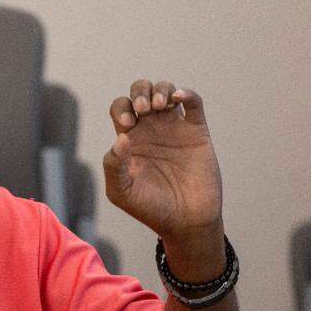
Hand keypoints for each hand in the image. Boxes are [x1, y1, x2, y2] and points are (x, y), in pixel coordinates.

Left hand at [103, 80, 223, 245]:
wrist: (185, 221)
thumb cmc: (149, 208)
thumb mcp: (122, 191)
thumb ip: (113, 165)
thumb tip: (120, 137)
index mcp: (129, 139)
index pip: (120, 109)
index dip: (121, 108)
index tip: (126, 125)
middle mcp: (150, 130)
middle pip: (141, 92)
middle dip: (140, 91)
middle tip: (143, 109)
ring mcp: (174, 129)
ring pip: (166, 92)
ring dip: (161, 90)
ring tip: (158, 106)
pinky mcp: (197, 133)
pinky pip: (194, 103)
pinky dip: (188, 94)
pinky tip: (179, 98)